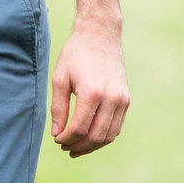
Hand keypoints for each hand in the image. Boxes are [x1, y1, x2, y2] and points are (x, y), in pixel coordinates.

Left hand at [48, 19, 128, 157]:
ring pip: (109, 135)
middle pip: (96, 136)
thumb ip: (58, 109)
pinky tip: (90, 137)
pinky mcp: (126, 99)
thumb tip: (57, 134)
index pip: (79, 128)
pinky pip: (116, 126)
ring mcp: (122, 100)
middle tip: (65, 148)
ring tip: (76, 147)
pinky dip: (103, 136)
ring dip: (92, 146)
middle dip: (79, 146)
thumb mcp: (60, 78)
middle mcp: (111, 98)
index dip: (66, 139)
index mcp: (92, 92)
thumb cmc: (76, 54)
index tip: (56, 139)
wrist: (100, 35)